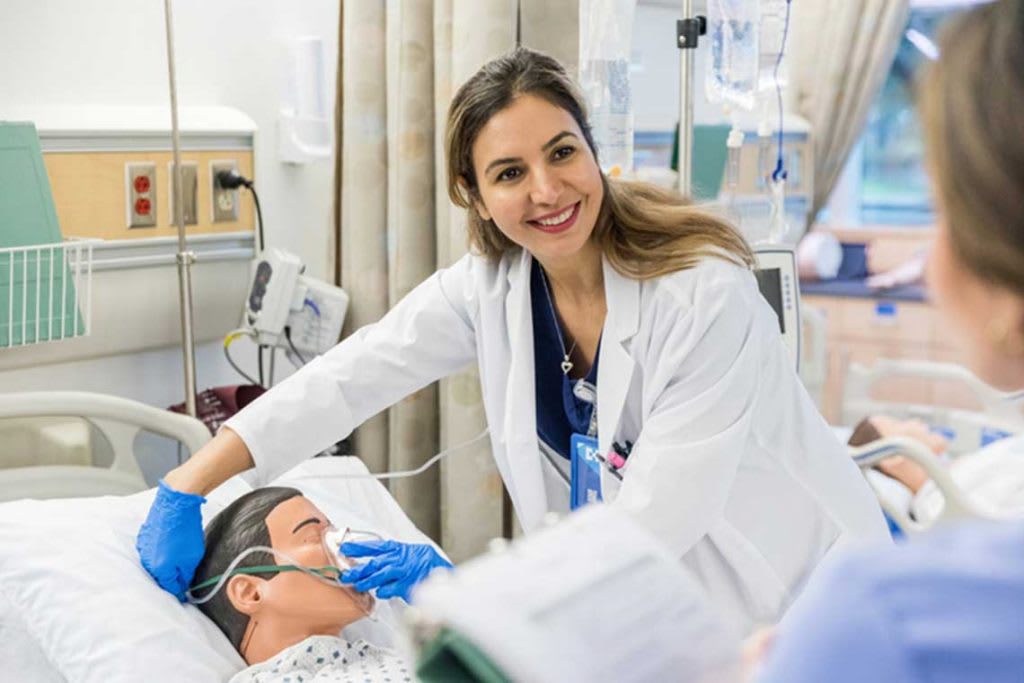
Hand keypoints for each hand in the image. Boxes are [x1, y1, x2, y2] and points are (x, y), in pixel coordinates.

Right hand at [136, 479, 206, 600]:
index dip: (180, 593)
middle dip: (172, 579)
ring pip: (156, 564)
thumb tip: (182, 587)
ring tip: (179, 558)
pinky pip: (153, 551)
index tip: (186, 595)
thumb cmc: (185, 530)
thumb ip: (185, 576)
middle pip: (161, 577)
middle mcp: (146, 562)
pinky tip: (172, 545)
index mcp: (158, 570)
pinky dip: (161, 552)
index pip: (170, 589)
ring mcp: (143, 548)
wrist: (176, 503)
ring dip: (166, 564)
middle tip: (184, 578)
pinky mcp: (144, 537)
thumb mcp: (192, 557)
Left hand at [339, 539, 452, 601]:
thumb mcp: (407, 553)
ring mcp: (404, 572)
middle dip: (358, 568)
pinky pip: (392, 588)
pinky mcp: (408, 585)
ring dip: (367, 581)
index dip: (358, 548)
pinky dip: (383, 591)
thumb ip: (390, 557)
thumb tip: (369, 565)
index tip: (344, 548)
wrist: (443, 571)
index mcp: (398, 549)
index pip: (375, 547)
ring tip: (357, 585)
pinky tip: (379, 592)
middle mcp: (399, 559)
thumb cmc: (424, 562)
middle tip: (345, 574)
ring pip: (381, 575)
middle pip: (374, 563)